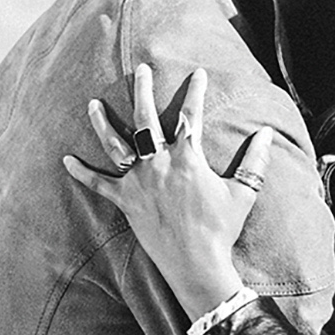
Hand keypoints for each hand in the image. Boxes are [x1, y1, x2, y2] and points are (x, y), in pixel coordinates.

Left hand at [68, 64, 271, 320]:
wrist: (197, 264)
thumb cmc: (221, 230)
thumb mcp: (243, 193)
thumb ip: (255, 162)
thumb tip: (268, 133)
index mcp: (188, 158)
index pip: (191, 116)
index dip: (196, 92)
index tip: (198, 73)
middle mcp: (159, 164)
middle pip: (145, 119)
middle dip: (143, 91)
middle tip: (141, 70)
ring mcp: (139, 182)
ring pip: (115, 144)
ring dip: (102, 122)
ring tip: (93, 103)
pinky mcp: (126, 202)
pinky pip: (99, 186)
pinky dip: (82, 174)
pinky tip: (66, 160)